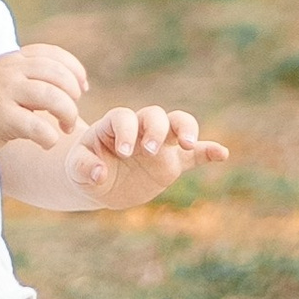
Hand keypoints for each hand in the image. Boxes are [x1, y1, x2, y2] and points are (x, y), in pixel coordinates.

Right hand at [0, 40, 88, 160]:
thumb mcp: (3, 78)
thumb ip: (29, 75)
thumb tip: (68, 83)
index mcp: (13, 59)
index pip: (54, 54)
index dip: (75, 70)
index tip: (82, 88)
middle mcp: (9, 70)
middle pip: (58, 75)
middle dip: (73, 95)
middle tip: (71, 115)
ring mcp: (3, 92)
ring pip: (52, 97)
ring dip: (68, 114)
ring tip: (66, 128)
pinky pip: (36, 126)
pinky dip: (50, 136)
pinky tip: (48, 142)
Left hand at [66, 103, 227, 201]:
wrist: (99, 183)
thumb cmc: (85, 168)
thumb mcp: (75, 169)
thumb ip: (84, 167)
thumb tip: (100, 173)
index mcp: (114, 125)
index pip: (124, 118)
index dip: (126, 132)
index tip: (124, 152)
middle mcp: (140, 129)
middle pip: (155, 115)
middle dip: (156, 129)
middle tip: (149, 151)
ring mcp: (159, 144)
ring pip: (177, 124)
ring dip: (185, 129)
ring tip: (188, 144)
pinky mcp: (172, 163)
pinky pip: (194, 155)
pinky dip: (208, 151)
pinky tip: (222, 154)